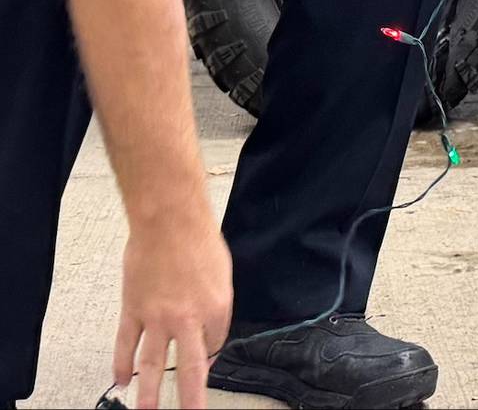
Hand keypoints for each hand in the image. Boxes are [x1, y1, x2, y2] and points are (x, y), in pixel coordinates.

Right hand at [113, 207, 231, 408]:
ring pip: (152, 365)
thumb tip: (208, 331)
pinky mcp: (133, 310)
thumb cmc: (199, 239)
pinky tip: (120, 382)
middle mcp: (188, 318)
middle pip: (190, 368)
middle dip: (190, 399)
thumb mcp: (222, 274)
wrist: (170, 219)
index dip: (210, 353)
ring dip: (149, 394)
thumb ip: (216, 306)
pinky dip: (121, 365)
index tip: (205, 360)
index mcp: (217, 307)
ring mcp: (157, 317)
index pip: (215, 344)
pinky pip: (126, 345)